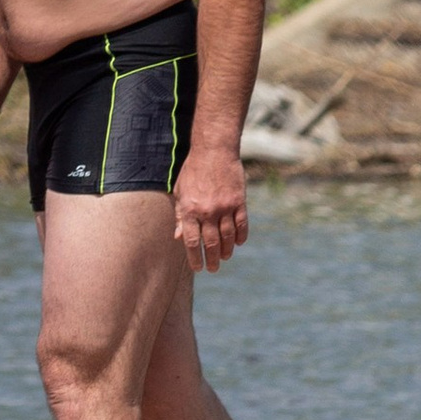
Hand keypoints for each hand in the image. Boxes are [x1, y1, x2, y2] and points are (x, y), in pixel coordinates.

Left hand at [173, 146, 249, 270]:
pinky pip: (241, 224)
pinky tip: (238, 243)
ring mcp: (225, 207)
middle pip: (211, 243)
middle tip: (213, 268)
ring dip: (226, 251)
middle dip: (212, 259)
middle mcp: (208, 211)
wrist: (214, 150)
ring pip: (227, 237)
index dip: (195, 258)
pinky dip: (240, 236)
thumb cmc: (193, 170)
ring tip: (224, 257)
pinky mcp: (239, 201)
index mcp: (190, 210)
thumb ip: (181, 215)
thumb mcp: (180, 191)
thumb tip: (179, 237)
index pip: (192, 242)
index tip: (197, 268)